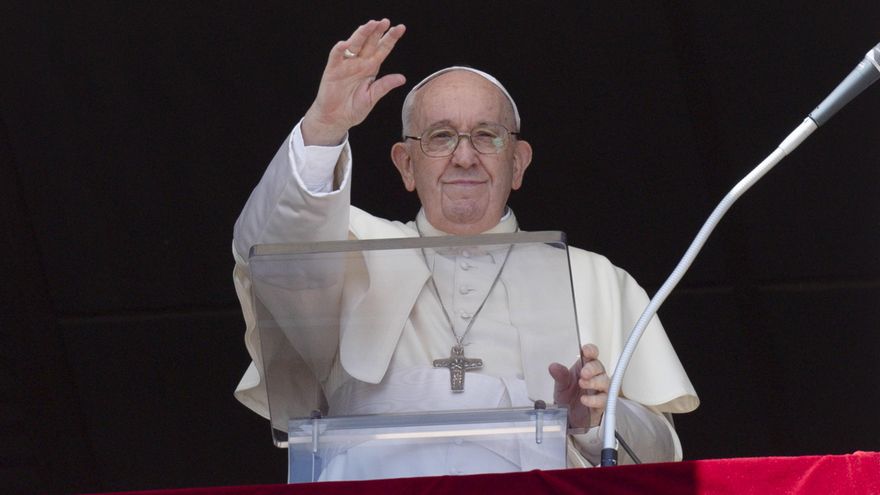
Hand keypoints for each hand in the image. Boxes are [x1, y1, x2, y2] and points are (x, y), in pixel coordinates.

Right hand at [302, 19, 406, 145]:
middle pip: (370, 43)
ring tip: (370, 25)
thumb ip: (384, 86)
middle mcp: (359, 63)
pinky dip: (340, 49)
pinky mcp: (333, 70)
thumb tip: (402, 78)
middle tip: (385, 21)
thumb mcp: (372, 97)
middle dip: (377, 31)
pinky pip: (336, 56)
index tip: (400, 28)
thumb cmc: (354, 109)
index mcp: (371, 68)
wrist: (336, 119)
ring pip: (354, 44)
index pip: (383, 49)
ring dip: (362, 34)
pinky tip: (346, 43)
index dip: (391, 38)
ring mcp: (346, 65)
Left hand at [549, 344, 610, 428]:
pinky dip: (594, 399)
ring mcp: (599, 389)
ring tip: (582, 384)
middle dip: (592, 368)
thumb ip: (559, 375)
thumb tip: (553, 367)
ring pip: (605, 381)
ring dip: (594, 382)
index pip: (592, 354)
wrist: (570, 415)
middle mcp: (595, 376)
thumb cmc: (569, 396)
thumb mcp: (561, 385)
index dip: (591, 351)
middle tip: (583, 373)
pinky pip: (603, 399)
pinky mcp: (602, 403)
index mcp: (585, 367)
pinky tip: (585, 399)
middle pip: (599, 367)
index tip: (586, 351)